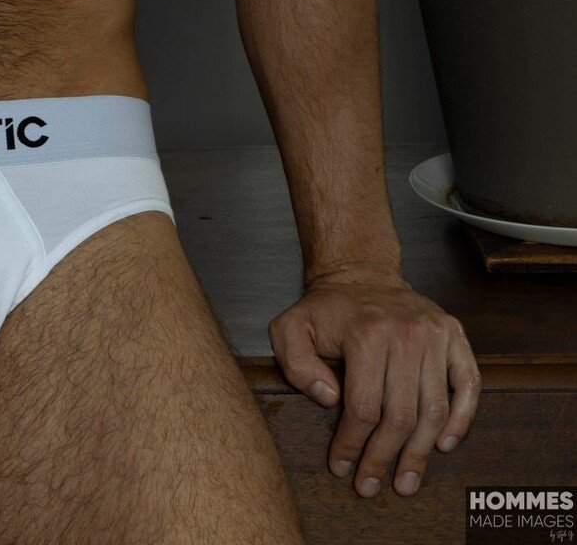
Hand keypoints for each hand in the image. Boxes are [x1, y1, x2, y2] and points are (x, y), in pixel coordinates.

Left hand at [268, 266, 480, 498]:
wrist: (360, 273)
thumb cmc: (327, 309)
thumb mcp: (291, 328)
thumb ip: (296, 364)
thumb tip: (328, 398)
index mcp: (365, 333)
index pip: (363, 408)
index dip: (352, 445)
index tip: (342, 468)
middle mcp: (405, 333)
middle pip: (400, 415)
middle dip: (383, 459)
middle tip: (371, 486)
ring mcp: (434, 334)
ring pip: (433, 409)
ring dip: (420, 453)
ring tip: (406, 481)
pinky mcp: (454, 335)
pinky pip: (468, 384)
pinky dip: (461, 420)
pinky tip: (443, 445)